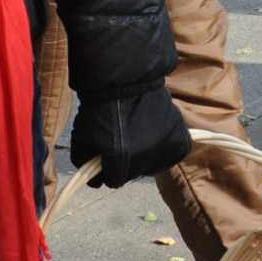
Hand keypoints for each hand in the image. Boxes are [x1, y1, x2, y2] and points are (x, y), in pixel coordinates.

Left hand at [69, 84, 191, 188]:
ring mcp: (163, 147)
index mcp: (118, 158)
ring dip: (143, 155)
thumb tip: (94, 179)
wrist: (125, 79)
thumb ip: (85, 162)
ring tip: (137, 133)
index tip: (105, 159)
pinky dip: (164, 148)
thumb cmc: (101, 107)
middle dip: (124, 161)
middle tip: (121, 140)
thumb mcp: (82, 136)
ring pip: (151, 165)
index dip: (106, 170)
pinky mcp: (179, 139)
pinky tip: (154, 134)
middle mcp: (143, 157)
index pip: (113, 181)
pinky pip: (171, 155)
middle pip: (132, 173)